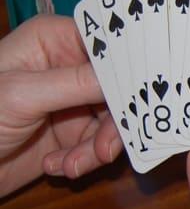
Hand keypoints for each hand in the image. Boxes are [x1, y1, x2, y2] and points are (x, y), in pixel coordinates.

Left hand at [0, 15, 121, 194]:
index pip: (108, 45)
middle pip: (118, 89)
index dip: (130, 67)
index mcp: (54, 41)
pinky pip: (98, 146)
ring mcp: (72, 103)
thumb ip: (77, 83)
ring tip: (71, 166)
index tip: (149, 91)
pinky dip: (83, 161)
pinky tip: (56, 166)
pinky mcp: (71, 135)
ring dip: (95, 149)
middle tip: (104, 150)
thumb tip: (128, 75)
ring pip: (113, 123)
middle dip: (113, 123)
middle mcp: (69, 68)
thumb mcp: (22, 95)